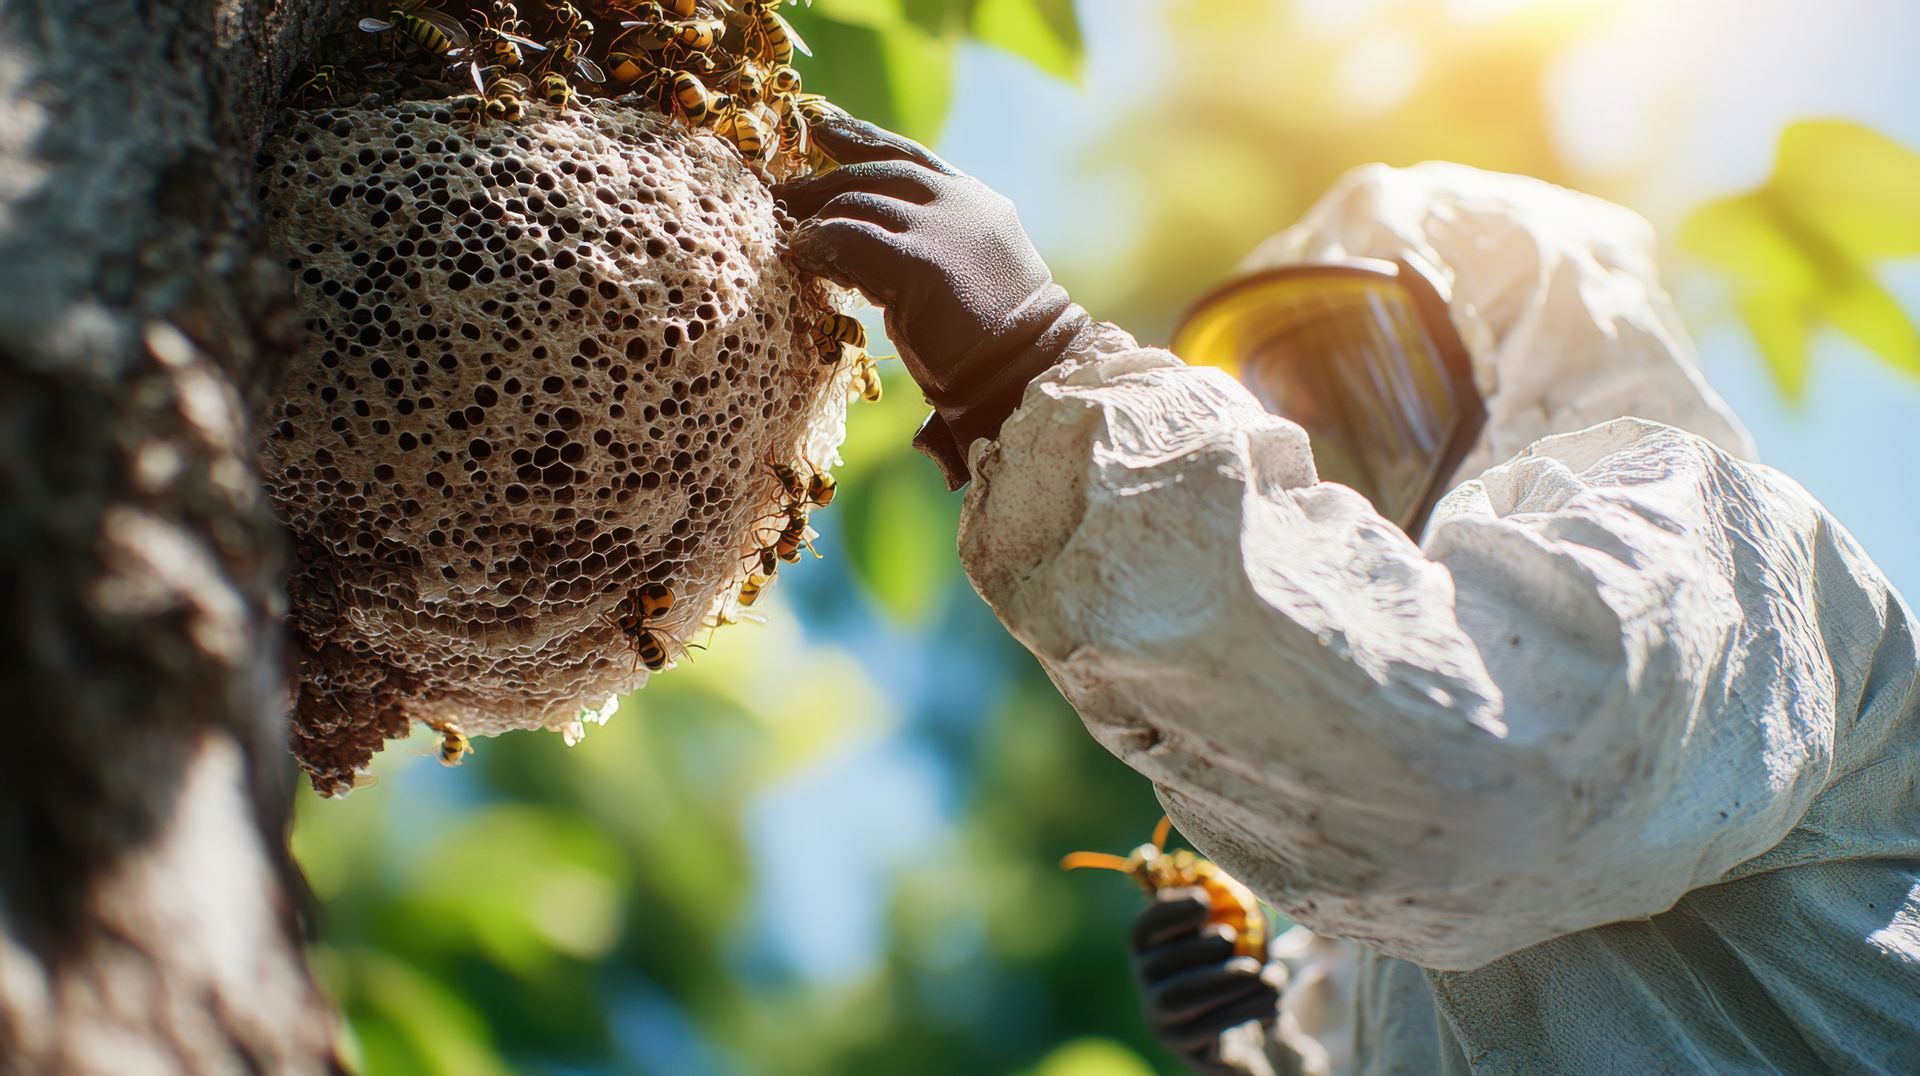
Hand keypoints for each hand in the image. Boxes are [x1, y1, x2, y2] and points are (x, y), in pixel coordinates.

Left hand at [774, 109, 1091, 485]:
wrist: (1026, 372)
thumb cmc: (996, 341)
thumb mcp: (972, 270)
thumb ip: (933, 241)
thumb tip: (863, 237)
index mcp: (977, 202)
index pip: (910, 156)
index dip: (861, 138)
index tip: (822, 128)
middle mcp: (960, 204)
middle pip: (876, 173)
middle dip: (822, 181)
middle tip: (782, 194)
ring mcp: (941, 229)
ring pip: (856, 202)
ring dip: (815, 218)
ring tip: (788, 234)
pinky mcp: (920, 263)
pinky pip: (848, 237)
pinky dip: (818, 243)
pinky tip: (803, 254)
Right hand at [1131, 889, 1283, 1070]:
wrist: (1248, 1032)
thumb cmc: (1239, 970)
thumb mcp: (1241, 938)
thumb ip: (1237, 914)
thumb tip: (1242, 896)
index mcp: (1153, 949)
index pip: (1142, 930)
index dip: (1167, 912)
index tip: (1203, 901)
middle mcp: (1147, 984)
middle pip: (1156, 963)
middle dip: (1196, 948)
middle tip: (1231, 939)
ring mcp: (1161, 1018)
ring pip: (1175, 997)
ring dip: (1219, 980)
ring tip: (1255, 972)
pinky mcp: (1185, 1046)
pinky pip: (1206, 1028)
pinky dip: (1241, 1010)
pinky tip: (1271, 1002)